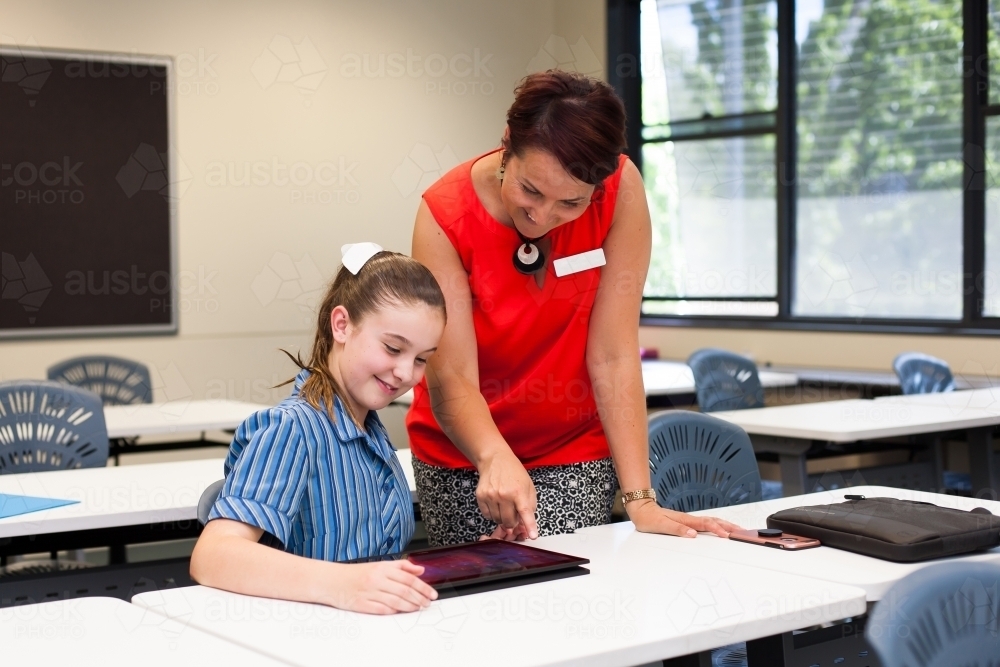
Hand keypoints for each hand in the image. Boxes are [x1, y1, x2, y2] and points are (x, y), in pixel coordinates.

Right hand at [331, 560, 437, 613]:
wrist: (332, 580)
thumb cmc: (356, 574)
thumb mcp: (380, 565)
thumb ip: (401, 567)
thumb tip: (420, 570)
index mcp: (382, 568)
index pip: (409, 579)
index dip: (423, 587)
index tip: (432, 594)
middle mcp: (377, 579)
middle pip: (404, 591)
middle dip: (420, 598)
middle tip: (428, 603)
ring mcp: (369, 592)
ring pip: (395, 601)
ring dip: (410, 607)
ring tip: (418, 608)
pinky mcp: (362, 604)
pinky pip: (382, 609)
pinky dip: (393, 612)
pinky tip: (400, 612)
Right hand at [475, 449, 538, 538]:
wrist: (495, 459)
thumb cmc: (514, 472)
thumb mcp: (528, 486)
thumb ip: (530, 504)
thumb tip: (527, 522)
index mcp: (519, 491)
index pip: (525, 512)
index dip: (530, 525)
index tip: (533, 536)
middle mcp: (504, 494)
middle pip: (509, 521)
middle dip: (512, 522)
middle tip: (513, 514)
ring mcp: (491, 496)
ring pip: (497, 520)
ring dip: (502, 517)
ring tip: (504, 505)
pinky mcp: (481, 496)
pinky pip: (487, 515)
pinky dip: (492, 514)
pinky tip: (495, 504)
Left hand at [626, 499, 740, 537]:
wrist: (641, 510)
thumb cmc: (649, 519)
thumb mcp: (661, 526)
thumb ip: (677, 530)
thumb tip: (692, 534)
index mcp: (685, 520)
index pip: (705, 525)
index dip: (717, 530)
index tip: (727, 535)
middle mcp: (689, 519)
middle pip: (713, 521)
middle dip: (728, 526)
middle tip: (742, 532)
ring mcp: (689, 520)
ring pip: (711, 521)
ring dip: (725, 525)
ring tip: (736, 530)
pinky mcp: (687, 522)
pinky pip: (705, 524)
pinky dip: (716, 526)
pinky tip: (719, 529)